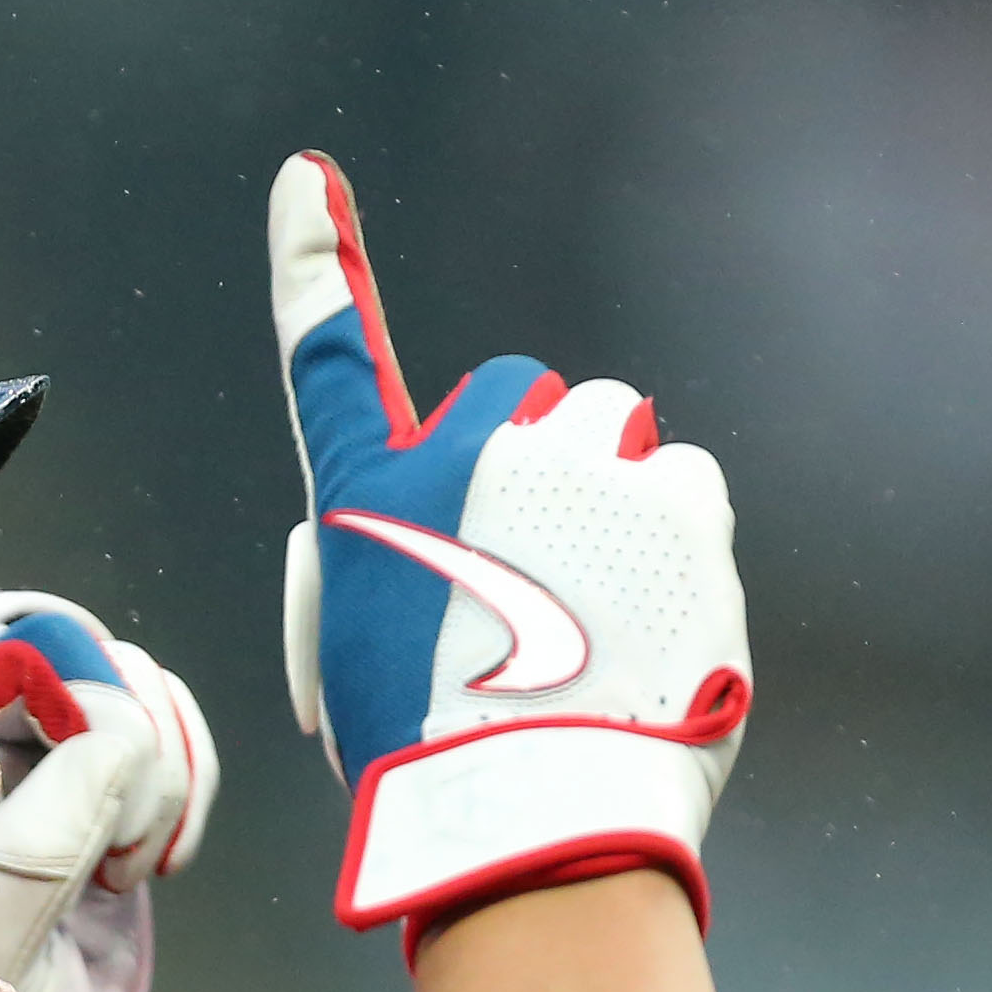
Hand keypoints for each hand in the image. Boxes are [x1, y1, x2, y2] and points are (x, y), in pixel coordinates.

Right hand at [268, 151, 751, 940]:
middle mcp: (471, 457)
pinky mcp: (680, 504)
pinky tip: (652, 619)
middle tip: (540, 562)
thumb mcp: (367, 658)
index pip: (329, 351)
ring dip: (611, 491)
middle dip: (538, 455)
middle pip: (523, 394)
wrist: (533, 814)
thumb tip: (483, 540)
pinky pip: (686, 482)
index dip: (311, 261)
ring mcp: (584, 471)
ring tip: (599, 604)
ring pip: (616, 431)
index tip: (306, 177)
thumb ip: (414, 558)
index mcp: (372, 496)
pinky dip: (676, 537)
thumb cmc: (433, 759)